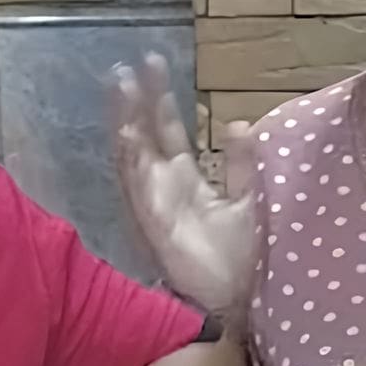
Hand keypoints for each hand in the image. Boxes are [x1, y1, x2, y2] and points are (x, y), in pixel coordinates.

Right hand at [112, 52, 259, 322]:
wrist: (233, 301)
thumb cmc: (236, 259)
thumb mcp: (246, 200)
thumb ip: (241, 164)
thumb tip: (238, 122)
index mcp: (186, 180)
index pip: (169, 131)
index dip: (161, 99)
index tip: (156, 64)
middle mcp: (164, 187)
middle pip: (146, 135)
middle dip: (138, 100)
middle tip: (129, 65)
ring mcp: (155, 204)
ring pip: (134, 154)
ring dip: (126, 121)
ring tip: (120, 87)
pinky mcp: (153, 223)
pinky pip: (138, 187)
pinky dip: (132, 160)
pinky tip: (126, 132)